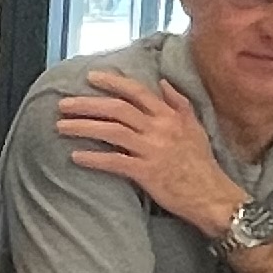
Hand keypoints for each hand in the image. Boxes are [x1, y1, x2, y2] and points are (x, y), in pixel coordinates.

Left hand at [56, 70, 243, 236]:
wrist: (212, 195)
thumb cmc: (202, 163)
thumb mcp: (195, 127)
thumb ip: (179, 103)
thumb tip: (163, 83)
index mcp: (169, 116)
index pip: (137, 92)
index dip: (112, 82)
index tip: (91, 77)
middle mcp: (159, 128)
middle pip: (117, 109)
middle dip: (87, 104)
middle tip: (62, 104)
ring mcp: (152, 150)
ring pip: (111, 131)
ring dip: (83, 127)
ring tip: (60, 127)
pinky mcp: (146, 172)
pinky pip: (114, 161)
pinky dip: (93, 158)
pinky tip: (75, 156)